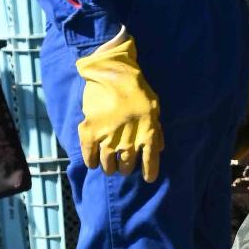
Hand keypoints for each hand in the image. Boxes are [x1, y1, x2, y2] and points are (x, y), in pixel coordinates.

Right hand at [74, 32, 162, 178]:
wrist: (112, 70)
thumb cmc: (137, 87)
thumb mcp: (153, 107)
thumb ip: (156, 130)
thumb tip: (159, 149)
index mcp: (147, 131)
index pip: (150, 160)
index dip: (149, 172)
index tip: (148, 178)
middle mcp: (129, 137)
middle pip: (127, 165)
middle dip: (126, 169)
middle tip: (123, 168)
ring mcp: (108, 135)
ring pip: (108, 163)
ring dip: (110, 168)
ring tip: (110, 168)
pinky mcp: (90, 129)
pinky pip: (89, 153)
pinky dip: (91, 161)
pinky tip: (93, 163)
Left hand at [234, 52, 248, 164]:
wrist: (227, 52)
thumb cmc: (241, 71)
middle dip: (246, 146)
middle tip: (233, 156)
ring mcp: (245, 106)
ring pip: (243, 129)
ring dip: (236, 140)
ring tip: (224, 150)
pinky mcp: (233, 104)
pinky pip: (233, 122)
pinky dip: (228, 130)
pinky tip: (217, 136)